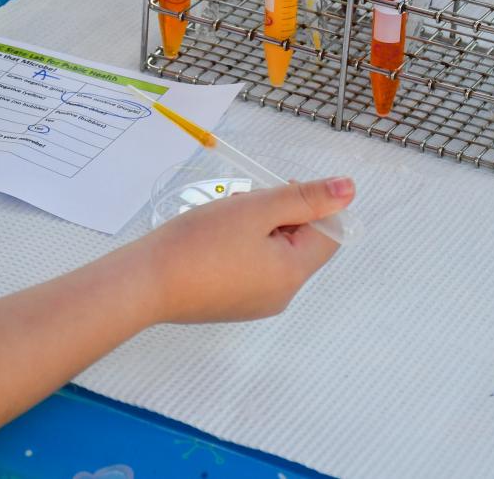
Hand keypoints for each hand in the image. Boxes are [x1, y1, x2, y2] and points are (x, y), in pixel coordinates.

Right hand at [138, 177, 354, 324]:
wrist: (145, 283)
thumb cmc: (198, 244)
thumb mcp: (257, 208)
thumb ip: (305, 198)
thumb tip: (348, 190)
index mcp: (293, 274)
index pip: (329, 233)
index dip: (309, 204)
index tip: (275, 189)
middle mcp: (280, 295)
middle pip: (299, 242)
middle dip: (276, 214)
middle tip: (242, 201)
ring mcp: (255, 303)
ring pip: (272, 252)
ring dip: (255, 226)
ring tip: (221, 217)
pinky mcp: (231, 303)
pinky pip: (250, 267)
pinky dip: (238, 246)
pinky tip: (210, 238)